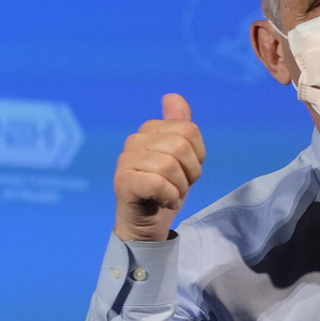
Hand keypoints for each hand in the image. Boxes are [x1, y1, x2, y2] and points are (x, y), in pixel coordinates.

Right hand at [113, 94, 205, 241]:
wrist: (146, 224)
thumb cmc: (165, 189)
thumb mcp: (181, 157)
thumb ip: (179, 126)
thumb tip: (172, 96)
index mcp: (150, 129)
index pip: (189, 130)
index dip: (197, 156)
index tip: (186, 171)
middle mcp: (135, 140)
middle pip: (181, 147)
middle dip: (189, 173)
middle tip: (178, 186)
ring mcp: (125, 159)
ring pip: (169, 165)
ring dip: (179, 187)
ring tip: (170, 195)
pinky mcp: (122, 181)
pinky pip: (158, 182)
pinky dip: (169, 196)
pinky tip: (163, 201)